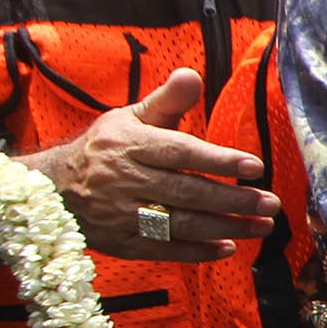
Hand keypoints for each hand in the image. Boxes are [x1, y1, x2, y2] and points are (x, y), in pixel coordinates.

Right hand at [25, 69, 277, 262]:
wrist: (55, 189)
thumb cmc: (105, 148)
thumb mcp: (130, 117)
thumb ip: (166, 101)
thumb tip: (192, 75)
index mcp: (131, 144)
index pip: (180, 152)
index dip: (218, 160)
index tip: (255, 166)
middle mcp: (126, 180)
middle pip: (186, 192)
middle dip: (232, 200)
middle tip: (270, 204)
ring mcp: (123, 215)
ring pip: (179, 224)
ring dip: (224, 227)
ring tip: (261, 226)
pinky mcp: (122, 243)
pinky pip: (163, 250)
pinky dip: (196, 252)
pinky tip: (227, 248)